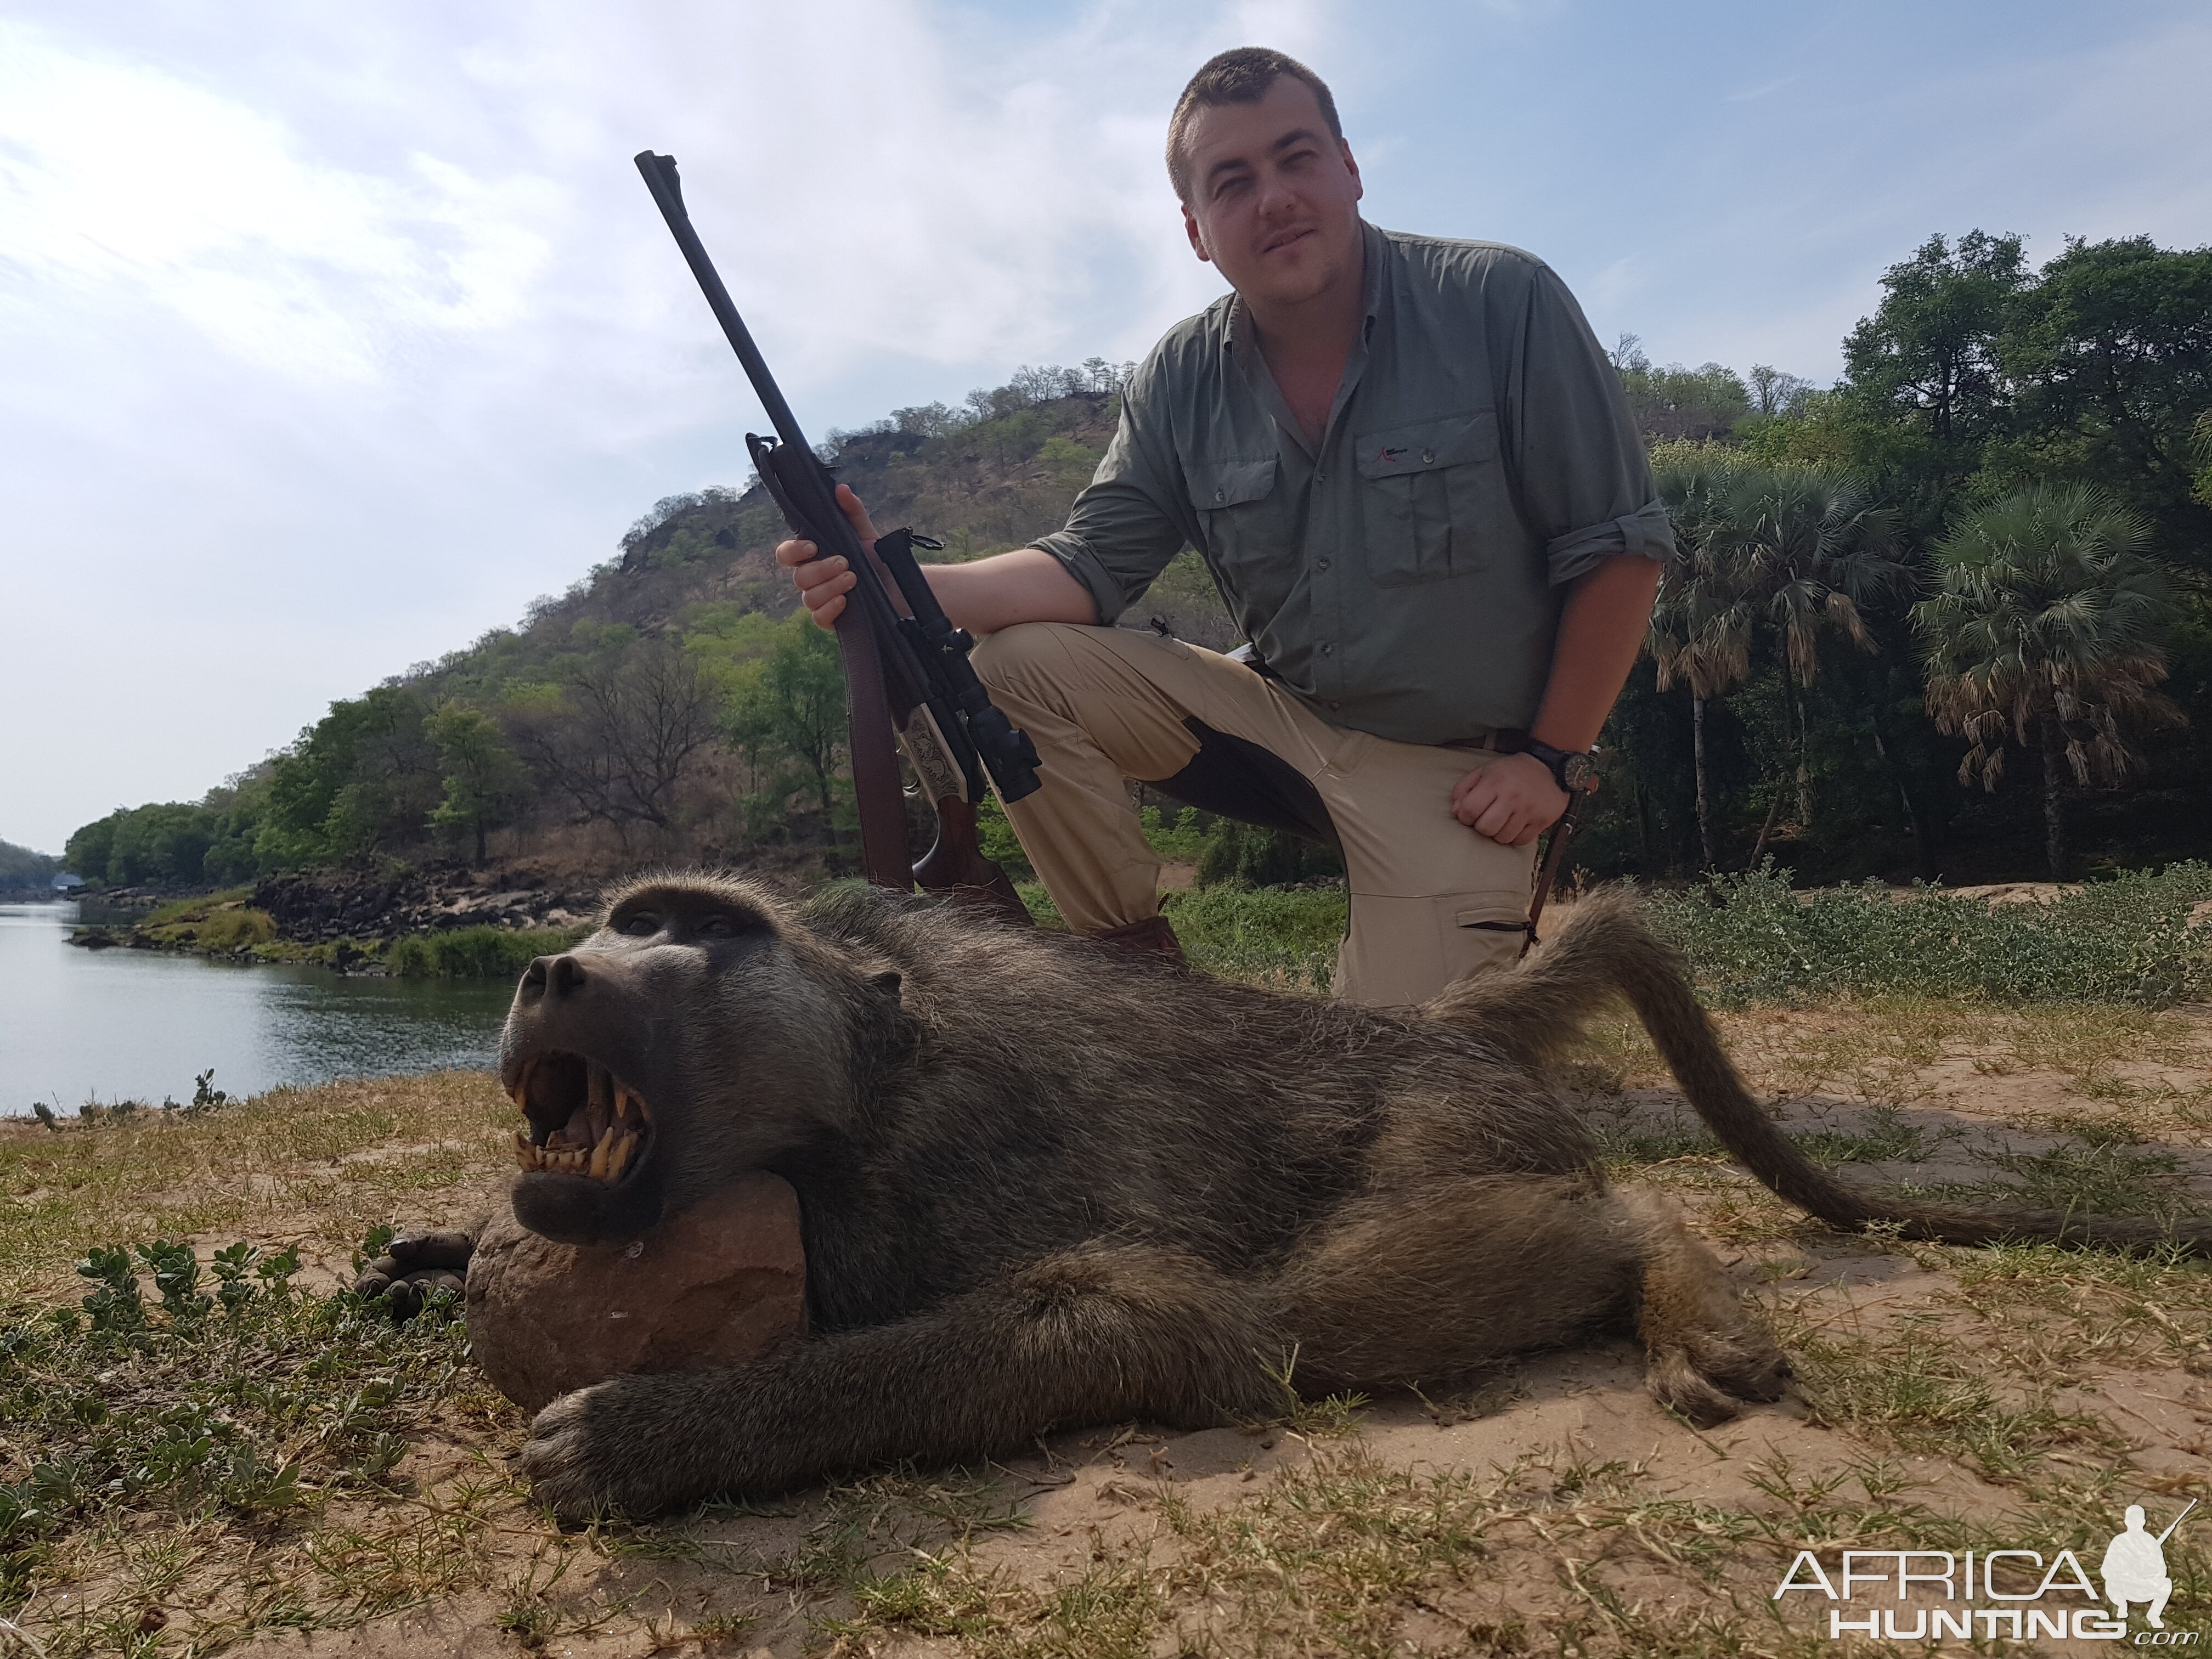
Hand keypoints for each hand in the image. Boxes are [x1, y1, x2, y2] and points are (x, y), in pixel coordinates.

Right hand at [774, 483, 882, 628]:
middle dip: (822, 569)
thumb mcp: (866, 532)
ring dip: (831, 587)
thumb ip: (852, 510)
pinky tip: (845, 601)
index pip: (787, 554)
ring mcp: (821, 599)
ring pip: (809, 597)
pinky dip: (831, 609)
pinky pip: (819, 618)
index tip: (813, 546)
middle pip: (799, 577)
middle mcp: (813, 578)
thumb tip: (840, 489)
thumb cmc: (877, 559)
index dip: (793, 551)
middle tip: (845, 563)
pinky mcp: (832, 618)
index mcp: (814, 556)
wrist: (899, 586)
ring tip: (853, 578)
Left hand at [1451, 753, 1567, 846]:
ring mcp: (1528, 810)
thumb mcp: (1484, 771)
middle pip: (1485, 828)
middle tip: (1487, 819)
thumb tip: (1456, 811)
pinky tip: (1516, 825)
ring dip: (1498, 833)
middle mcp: (1512, 797)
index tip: (1470, 814)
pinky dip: (1515, 837)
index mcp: (1494, 782)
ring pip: (1503, 838)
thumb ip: (1464, 788)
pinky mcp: (1542, 820)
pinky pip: (1521, 841)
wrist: (1548, 767)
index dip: (1464, 817)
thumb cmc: (1510, 772)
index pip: (1469, 810)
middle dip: (1481, 827)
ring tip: (1502, 821)